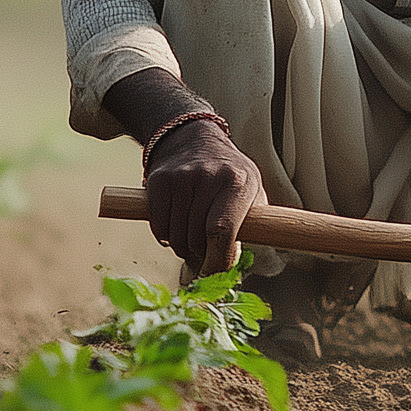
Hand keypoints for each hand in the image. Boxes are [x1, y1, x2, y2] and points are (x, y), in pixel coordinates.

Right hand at [144, 118, 266, 278]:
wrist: (195, 139)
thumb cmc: (230, 174)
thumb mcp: (252, 192)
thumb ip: (252, 227)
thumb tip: (237, 267)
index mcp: (238, 183)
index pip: (222, 231)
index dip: (218, 259)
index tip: (215, 272)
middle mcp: (208, 177)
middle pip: (196, 238)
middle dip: (201, 254)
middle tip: (205, 251)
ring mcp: (181, 178)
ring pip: (175, 236)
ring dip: (182, 247)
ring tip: (192, 237)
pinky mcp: (159, 181)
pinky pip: (159, 226)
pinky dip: (165, 236)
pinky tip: (176, 225)